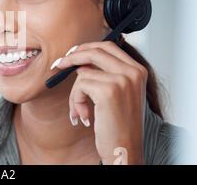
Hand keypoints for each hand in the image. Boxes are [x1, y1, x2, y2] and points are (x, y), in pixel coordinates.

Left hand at [52, 41, 147, 164]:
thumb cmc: (118, 125)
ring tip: (80, 110)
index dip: (86, 48)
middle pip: (95, 51)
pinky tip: (84, 116)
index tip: (71, 54)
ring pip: (83, 72)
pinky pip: (79, 85)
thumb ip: (104, 74)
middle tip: (58, 65)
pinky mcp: (109, 90)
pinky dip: (76, 101)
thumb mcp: (117, 93)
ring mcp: (122, 80)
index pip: (108, 46)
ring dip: (75, 93)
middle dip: (72, 56)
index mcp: (138, 70)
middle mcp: (133, 72)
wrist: (124, 150)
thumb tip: (79, 59)